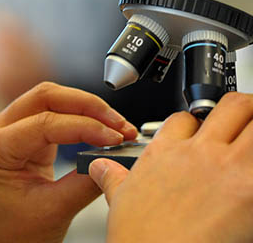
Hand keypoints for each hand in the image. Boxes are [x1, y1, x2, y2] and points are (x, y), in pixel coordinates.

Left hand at [0, 82, 137, 242]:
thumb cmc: (11, 236)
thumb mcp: (51, 211)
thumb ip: (85, 181)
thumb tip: (114, 157)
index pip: (44, 122)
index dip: (85, 126)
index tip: (114, 137)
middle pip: (45, 96)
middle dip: (87, 105)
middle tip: (117, 123)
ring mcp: (7, 128)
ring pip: (50, 99)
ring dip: (85, 107)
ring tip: (114, 124)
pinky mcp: (22, 132)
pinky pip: (52, 112)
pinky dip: (78, 116)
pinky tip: (97, 126)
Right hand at [89, 92, 252, 242]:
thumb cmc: (140, 237)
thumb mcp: (120, 201)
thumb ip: (111, 178)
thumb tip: (99, 167)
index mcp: (164, 152)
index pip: (184, 118)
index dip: (194, 121)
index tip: (201, 130)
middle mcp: (195, 152)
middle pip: (228, 106)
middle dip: (240, 109)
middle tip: (243, 121)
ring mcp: (223, 165)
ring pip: (251, 117)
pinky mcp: (249, 188)